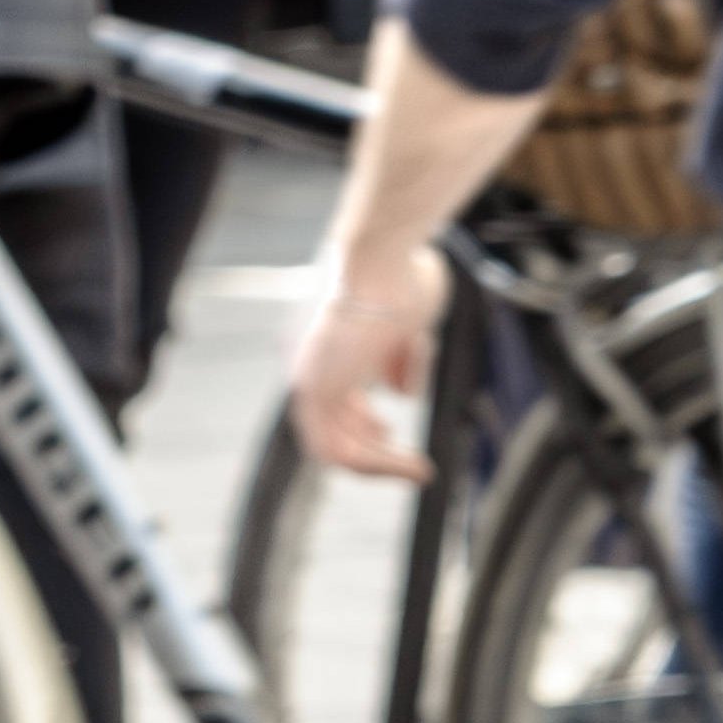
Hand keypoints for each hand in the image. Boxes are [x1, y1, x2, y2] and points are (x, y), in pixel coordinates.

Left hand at [292, 230, 453, 484]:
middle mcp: (308, 364)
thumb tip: (403, 395)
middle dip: (367, 448)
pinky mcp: (312, 391)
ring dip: (377, 466)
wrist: (381, 251)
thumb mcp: (408, 324)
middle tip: (405, 464)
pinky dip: (374, 466)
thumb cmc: (401, 273)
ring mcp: (306, 378)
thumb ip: (402, 360)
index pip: (332, 399)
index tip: (387, 431)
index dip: (360, 420)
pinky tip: (409, 466)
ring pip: (332, 446)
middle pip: (329, 425)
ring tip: (416, 471)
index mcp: (323, 346)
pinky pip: (337, 450)